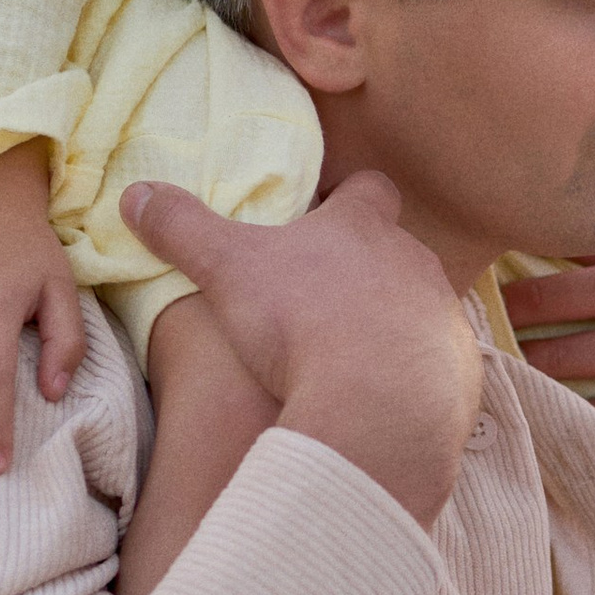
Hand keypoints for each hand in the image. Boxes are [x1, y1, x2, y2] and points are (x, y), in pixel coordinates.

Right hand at [123, 173, 481, 530]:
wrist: (381, 404)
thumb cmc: (302, 323)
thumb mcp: (227, 270)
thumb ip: (184, 230)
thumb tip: (136, 194)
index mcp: (363, 227)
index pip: (367, 190)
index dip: (346, 199)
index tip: (321, 215)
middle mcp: (414, 262)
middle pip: (395, 251)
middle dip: (365, 269)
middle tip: (322, 297)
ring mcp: (442, 316)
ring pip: (418, 308)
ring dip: (389, 325)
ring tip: (348, 356)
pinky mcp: (458, 371)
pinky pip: (436, 366)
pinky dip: (409, 377)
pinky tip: (377, 401)